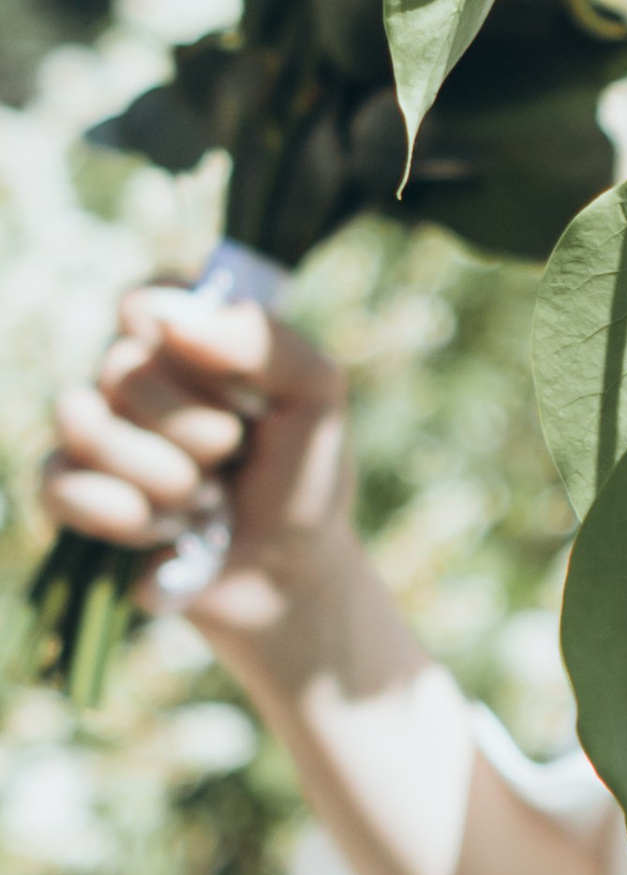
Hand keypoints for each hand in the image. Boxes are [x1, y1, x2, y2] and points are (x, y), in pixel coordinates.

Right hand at [41, 289, 357, 664]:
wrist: (288, 573)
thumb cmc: (301, 476)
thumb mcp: (316, 396)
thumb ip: (263, 339)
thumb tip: (173, 320)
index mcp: (178, 334)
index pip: (145, 301)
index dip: (195, 350)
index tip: (249, 393)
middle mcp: (126, 374)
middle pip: (121, 369)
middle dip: (199, 430)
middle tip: (236, 458)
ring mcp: (93, 434)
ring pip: (85, 426)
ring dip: (169, 478)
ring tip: (208, 501)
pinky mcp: (73, 495)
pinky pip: (63, 489)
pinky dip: (132, 519)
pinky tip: (171, 534)